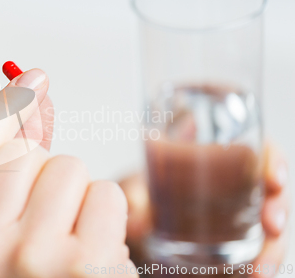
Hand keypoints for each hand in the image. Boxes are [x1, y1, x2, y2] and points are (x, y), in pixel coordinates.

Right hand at [0, 69, 137, 277]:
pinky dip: (107, 222)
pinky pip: (105, 194)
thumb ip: (1, 169)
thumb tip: (30, 91)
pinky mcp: (83, 266)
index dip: (5, 107)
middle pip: (26, 153)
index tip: (31, 76)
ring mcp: (27, 259)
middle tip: (44, 224)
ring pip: (68, 169)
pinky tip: (93, 259)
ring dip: (77, 203)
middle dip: (45, 177)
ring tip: (67, 249)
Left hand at [119, 144, 288, 276]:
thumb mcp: (133, 190)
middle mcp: (231, 182)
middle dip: (278, 205)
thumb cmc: (140, 193)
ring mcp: (237, 211)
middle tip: (272, 225)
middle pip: (267, 186)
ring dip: (273, 242)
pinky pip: (257, 247)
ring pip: (268, 220)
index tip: (274, 179)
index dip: (271, 159)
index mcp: (211, 155)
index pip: (253, 147)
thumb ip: (134, 200)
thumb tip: (139, 222)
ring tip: (261, 266)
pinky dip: (262, 260)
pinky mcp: (236, 238)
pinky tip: (256, 273)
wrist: (138, 220)